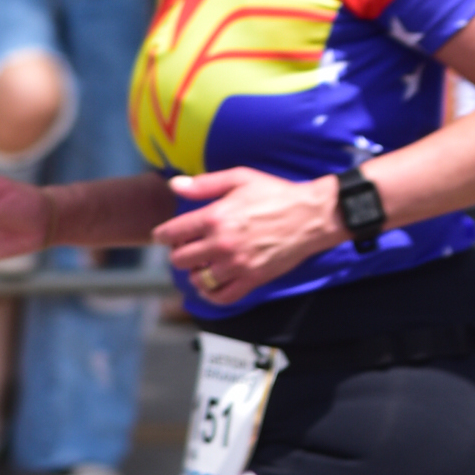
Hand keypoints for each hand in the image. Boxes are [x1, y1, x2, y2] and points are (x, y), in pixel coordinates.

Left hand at [158, 167, 339, 306]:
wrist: (311, 215)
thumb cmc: (276, 193)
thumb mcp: (239, 178)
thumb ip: (204, 184)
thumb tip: (174, 186)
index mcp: (215, 217)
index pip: (172, 233)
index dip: (162, 235)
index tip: (163, 236)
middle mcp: (222, 244)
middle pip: (180, 260)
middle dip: (178, 253)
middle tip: (187, 247)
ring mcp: (237, 264)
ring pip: (198, 280)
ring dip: (195, 273)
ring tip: (201, 264)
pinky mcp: (253, 279)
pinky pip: (222, 296)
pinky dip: (212, 294)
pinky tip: (212, 283)